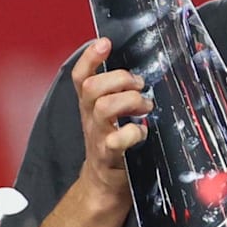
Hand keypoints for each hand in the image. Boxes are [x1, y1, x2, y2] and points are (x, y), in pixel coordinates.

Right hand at [71, 37, 153, 202]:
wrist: (104, 184)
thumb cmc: (113, 142)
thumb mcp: (111, 114)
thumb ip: (118, 91)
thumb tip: (142, 67)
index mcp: (90, 105)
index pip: (81, 76)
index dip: (90, 57)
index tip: (104, 43)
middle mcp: (90, 118)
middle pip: (92, 88)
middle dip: (119, 79)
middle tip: (139, 85)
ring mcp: (98, 136)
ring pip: (103, 108)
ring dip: (129, 101)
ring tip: (145, 106)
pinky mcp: (109, 155)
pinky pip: (116, 140)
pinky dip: (133, 132)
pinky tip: (143, 131)